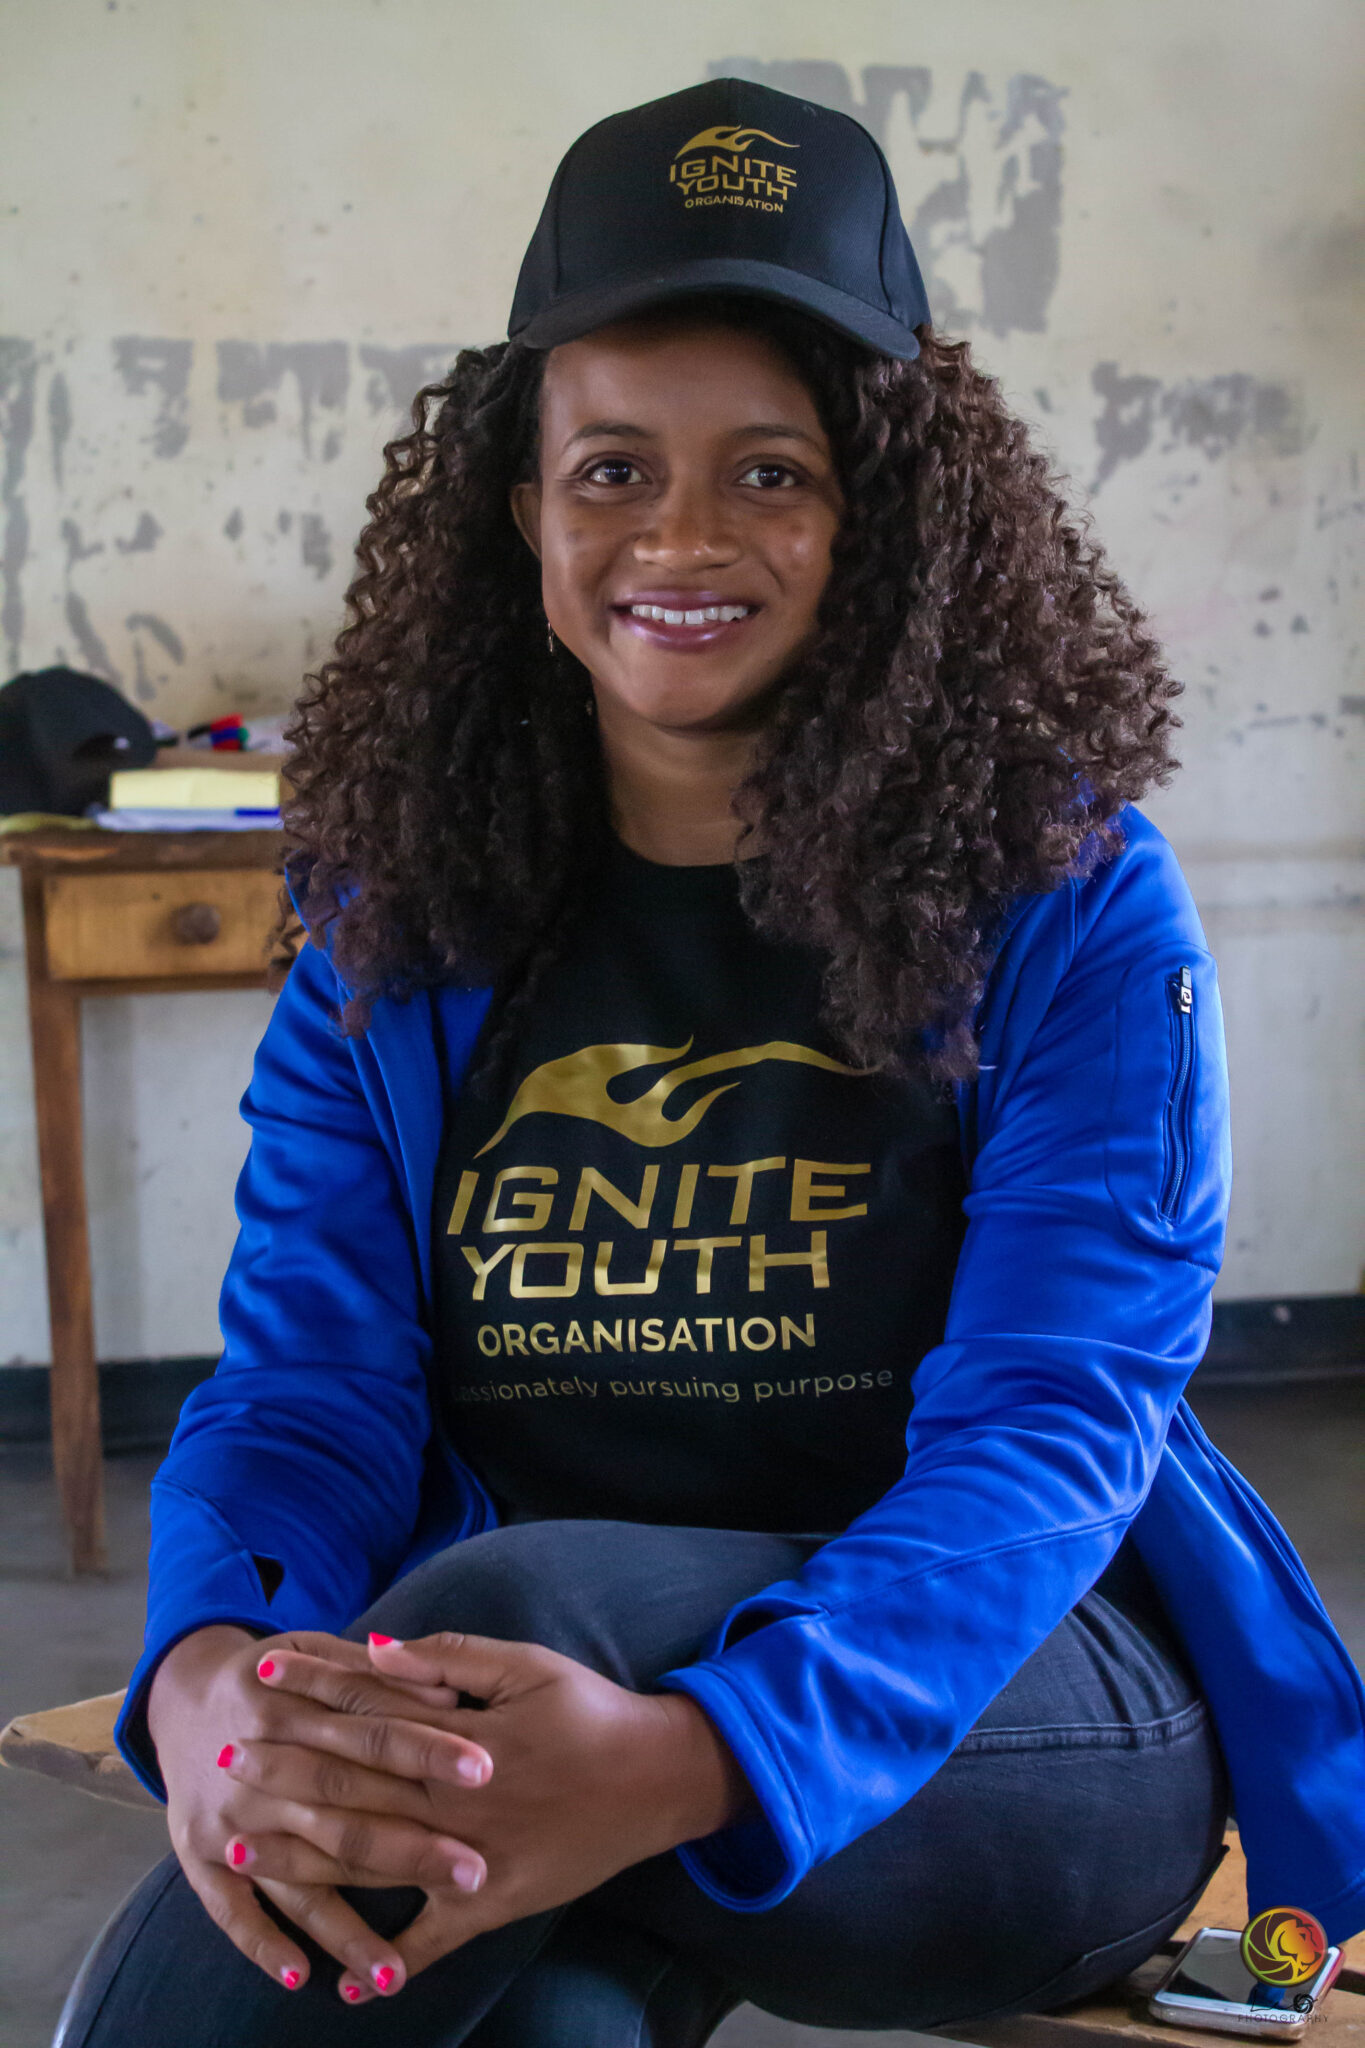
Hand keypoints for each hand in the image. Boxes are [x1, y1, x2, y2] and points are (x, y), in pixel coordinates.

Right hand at [147, 1624, 495, 1998]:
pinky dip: (262, 1943)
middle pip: (343, 1808)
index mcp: (291, 1707)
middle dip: (410, 1844)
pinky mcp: (198, 1857)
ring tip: (394, 1971)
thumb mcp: (316, 1652)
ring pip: (296, 1877)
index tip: (486, 1772)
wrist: (180, 1696)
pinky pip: (230, 1911)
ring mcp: (227, 1818)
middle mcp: (257, 1767)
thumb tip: (447, 1702)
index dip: (428, 1750)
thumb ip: (376, 1676)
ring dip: (344, 1926)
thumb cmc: (275, 1677)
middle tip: (474, 1870)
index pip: (372, 1731)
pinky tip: (301, 1974)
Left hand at [223, 1629, 752, 2001]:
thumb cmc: (590, 1711)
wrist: (659, 1778)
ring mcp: (472, 1860)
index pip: (368, 1713)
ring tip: (244, 1853)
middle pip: (353, 1789)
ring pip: (374, 1863)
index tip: (260, 1680)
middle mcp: (456, 1804)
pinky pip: (436, 1942)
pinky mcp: (495, 1904)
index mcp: (460, 1739)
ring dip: (305, 1859)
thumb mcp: (526, 1665)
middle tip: (225, 1763)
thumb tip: (377, 1649)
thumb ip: (449, 1659)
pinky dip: (393, 1968)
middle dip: (284, 1774)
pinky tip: (348, 1988)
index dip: (311, 1694)